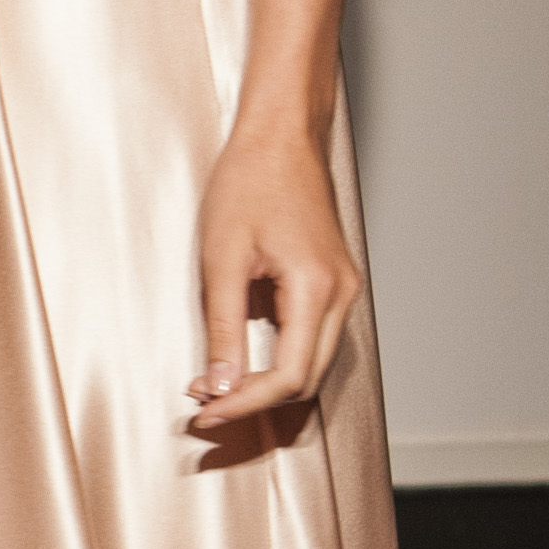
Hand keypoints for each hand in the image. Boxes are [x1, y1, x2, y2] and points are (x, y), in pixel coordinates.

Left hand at [190, 106, 361, 440]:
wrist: (280, 137)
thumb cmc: (249, 182)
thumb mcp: (222, 259)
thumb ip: (223, 328)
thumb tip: (220, 386)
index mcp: (316, 288)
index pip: (287, 376)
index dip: (244, 403)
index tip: (205, 411)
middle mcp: (341, 295)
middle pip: (306, 380)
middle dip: (254, 401)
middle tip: (205, 403)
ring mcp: (343, 289)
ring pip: (312, 364)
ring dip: (267, 382)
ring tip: (217, 382)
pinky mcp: (334, 284)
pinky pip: (313, 339)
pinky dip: (280, 358)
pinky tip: (243, 356)